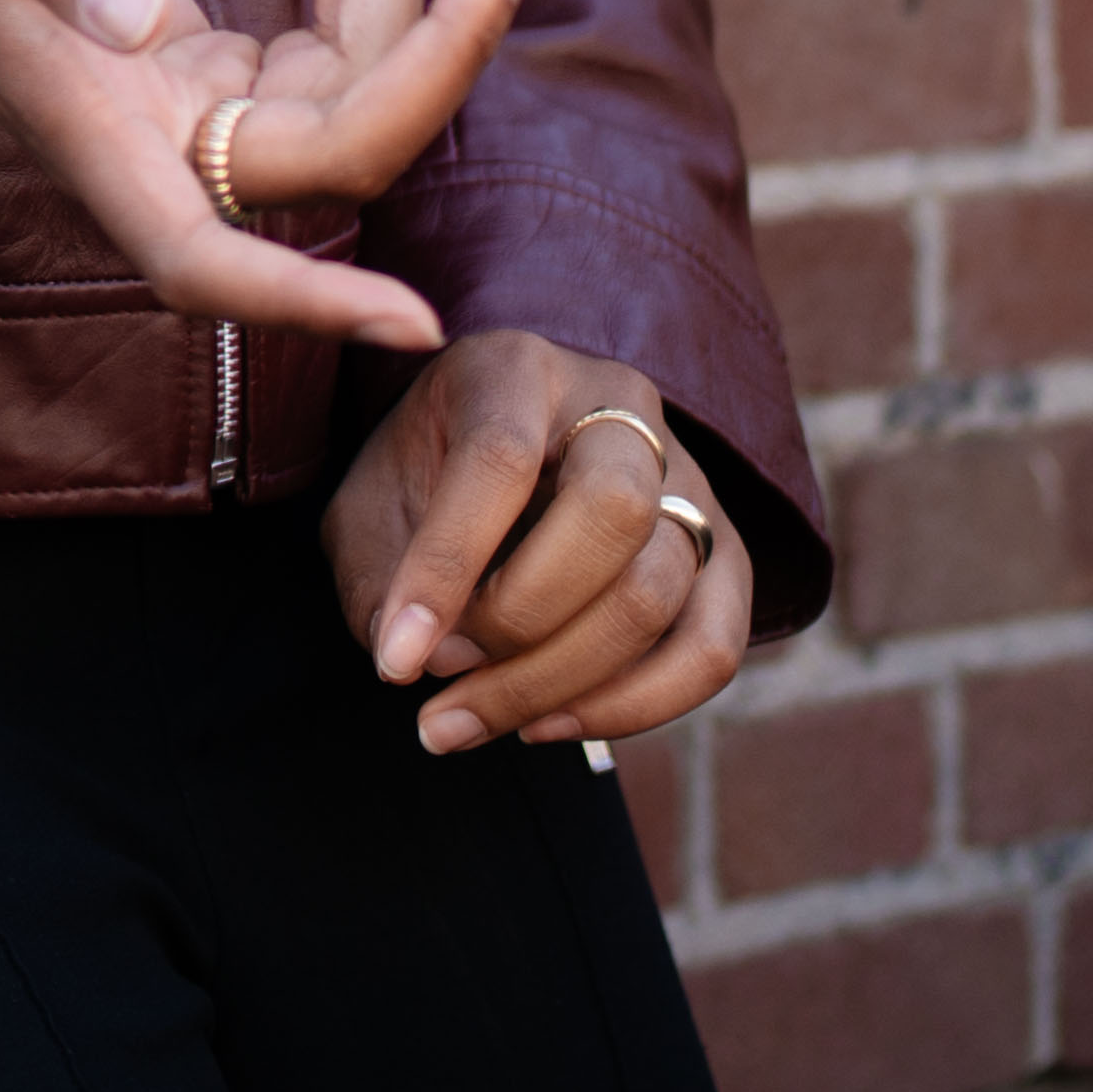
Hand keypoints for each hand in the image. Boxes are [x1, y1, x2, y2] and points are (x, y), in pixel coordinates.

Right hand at [0, 0, 542, 346]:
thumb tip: (138, 17)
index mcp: (86, 125)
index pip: (204, 260)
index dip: (307, 301)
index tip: (417, 317)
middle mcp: (146, 138)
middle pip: (334, 147)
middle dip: (441, 45)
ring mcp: (179, 106)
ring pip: (345, 85)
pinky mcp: (200, 64)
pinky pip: (320, 43)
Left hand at [323, 326, 760, 762]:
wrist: (496, 461)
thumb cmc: (423, 479)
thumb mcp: (368, 508)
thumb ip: (381, 580)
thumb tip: (433, 662)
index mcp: (518, 368)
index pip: (502, 456)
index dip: (448, 567)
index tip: (397, 661)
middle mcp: (621, 408)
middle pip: (611, 512)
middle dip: (520, 622)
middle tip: (444, 676)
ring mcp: (688, 479)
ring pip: (660, 588)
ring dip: (564, 680)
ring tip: (475, 716)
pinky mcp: (723, 555)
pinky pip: (713, 647)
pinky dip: (634, 707)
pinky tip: (551, 723)